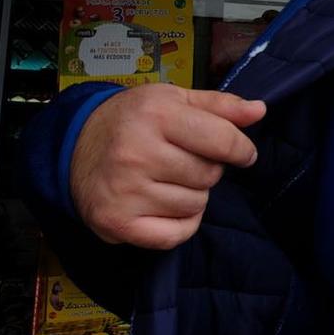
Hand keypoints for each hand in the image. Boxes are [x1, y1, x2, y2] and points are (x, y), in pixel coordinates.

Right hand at [68, 84, 265, 249]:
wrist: (75, 145)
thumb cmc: (132, 120)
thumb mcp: (173, 100)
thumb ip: (219, 106)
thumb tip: (259, 111)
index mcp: (155, 114)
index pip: (223, 140)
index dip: (241, 149)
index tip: (242, 153)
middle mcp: (137, 152)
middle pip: (209, 175)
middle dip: (207, 169)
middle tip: (182, 160)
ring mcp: (125, 190)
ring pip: (195, 205)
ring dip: (192, 196)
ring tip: (166, 179)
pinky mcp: (117, 222)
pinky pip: (176, 234)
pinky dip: (180, 224)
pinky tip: (164, 205)